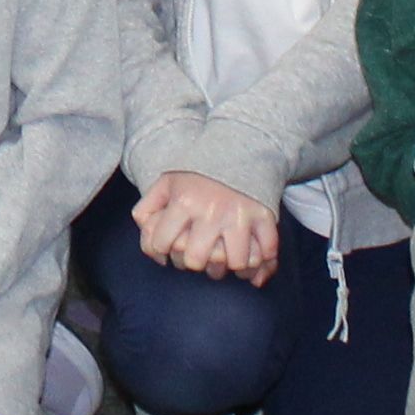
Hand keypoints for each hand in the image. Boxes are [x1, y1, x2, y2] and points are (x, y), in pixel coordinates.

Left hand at [135, 168, 280, 281]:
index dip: (162, 252)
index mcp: (183, 201)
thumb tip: (153, 251)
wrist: (235, 148)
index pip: (163, 244)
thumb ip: (146, 211)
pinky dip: (263, 262)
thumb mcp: (165, 184)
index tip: (168, 248)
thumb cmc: (196, 173)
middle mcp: (211, 210)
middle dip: (195, 263)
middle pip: (197, 260)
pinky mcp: (264, 215)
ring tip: (227, 261)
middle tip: (200, 255)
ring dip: (231, 267)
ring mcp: (239, 215)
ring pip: (235, 262)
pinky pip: (268, 250)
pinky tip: (251, 258)